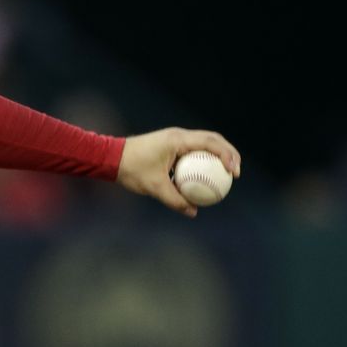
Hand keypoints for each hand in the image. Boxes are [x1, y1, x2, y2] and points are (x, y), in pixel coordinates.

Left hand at [116, 127, 240, 217]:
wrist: (110, 158)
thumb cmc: (131, 169)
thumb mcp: (154, 187)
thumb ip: (174, 200)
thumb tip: (193, 212)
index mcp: (177, 139)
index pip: (210, 143)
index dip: (227, 156)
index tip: (233, 172)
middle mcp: (179, 135)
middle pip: (213, 140)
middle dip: (229, 154)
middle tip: (236, 173)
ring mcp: (175, 139)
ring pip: (204, 144)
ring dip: (217, 156)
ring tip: (227, 175)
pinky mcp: (170, 145)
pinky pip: (192, 152)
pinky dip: (202, 161)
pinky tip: (206, 178)